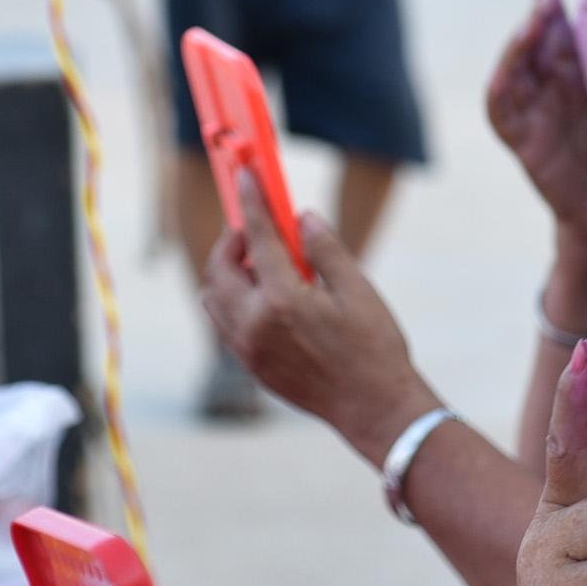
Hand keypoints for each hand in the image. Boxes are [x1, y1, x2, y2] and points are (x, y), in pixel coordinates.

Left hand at [200, 169, 435, 461]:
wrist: (373, 409)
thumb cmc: (373, 349)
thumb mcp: (358, 291)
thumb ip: (325, 249)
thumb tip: (302, 217)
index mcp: (283, 300)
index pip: (258, 238)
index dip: (252, 202)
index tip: (245, 177)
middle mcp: (255, 324)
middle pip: (219, 268)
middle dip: (232, 242)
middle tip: (256, 231)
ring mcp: (248, 349)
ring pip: (213, 298)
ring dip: (227, 273)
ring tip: (262, 266)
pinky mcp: (250, 366)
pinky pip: (223, 324)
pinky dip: (232, 301)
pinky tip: (265, 298)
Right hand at [486, 0, 586, 227]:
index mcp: (573, 70)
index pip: (557, 21)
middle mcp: (549, 82)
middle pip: (534, 34)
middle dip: (535, 5)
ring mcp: (531, 107)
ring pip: (514, 62)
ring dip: (521, 37)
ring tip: (536, 17)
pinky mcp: (518, 135)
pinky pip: (500, 102)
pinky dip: (503, 79)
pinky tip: (513, 63)